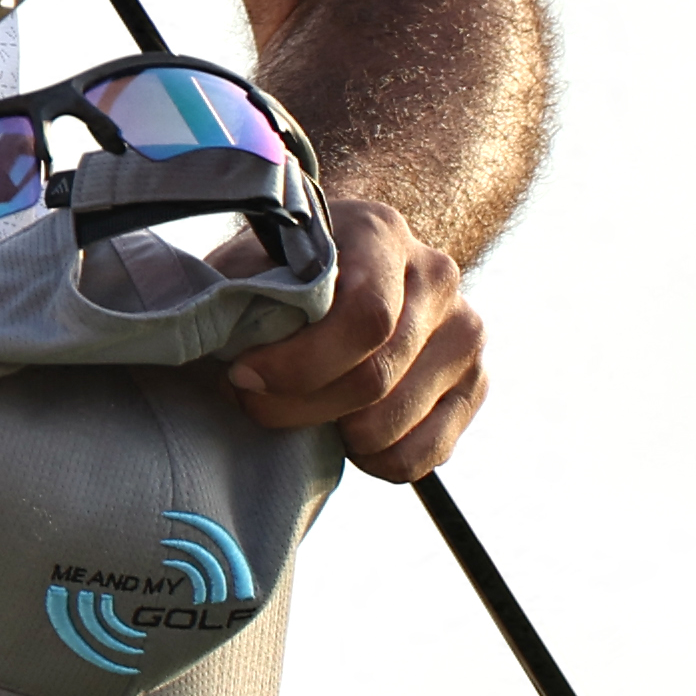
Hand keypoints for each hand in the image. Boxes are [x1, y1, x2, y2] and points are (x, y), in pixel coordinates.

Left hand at [225, 196, 486, 480]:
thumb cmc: (286, 267)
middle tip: (254, 404)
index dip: (299, 364)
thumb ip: (243, 290)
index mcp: (381, 234)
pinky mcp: (475, 384)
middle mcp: (437, 278)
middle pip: (376, 377)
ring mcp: (464, 332)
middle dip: (301, 406)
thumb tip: (221, 343)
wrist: (348, 265)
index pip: (365, 318)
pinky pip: (424, 453)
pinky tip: (342, 429)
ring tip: (296, 410)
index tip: (243, 374)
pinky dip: (374, 460)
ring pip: (395, 422)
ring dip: (332, 434)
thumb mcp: (257, 259)